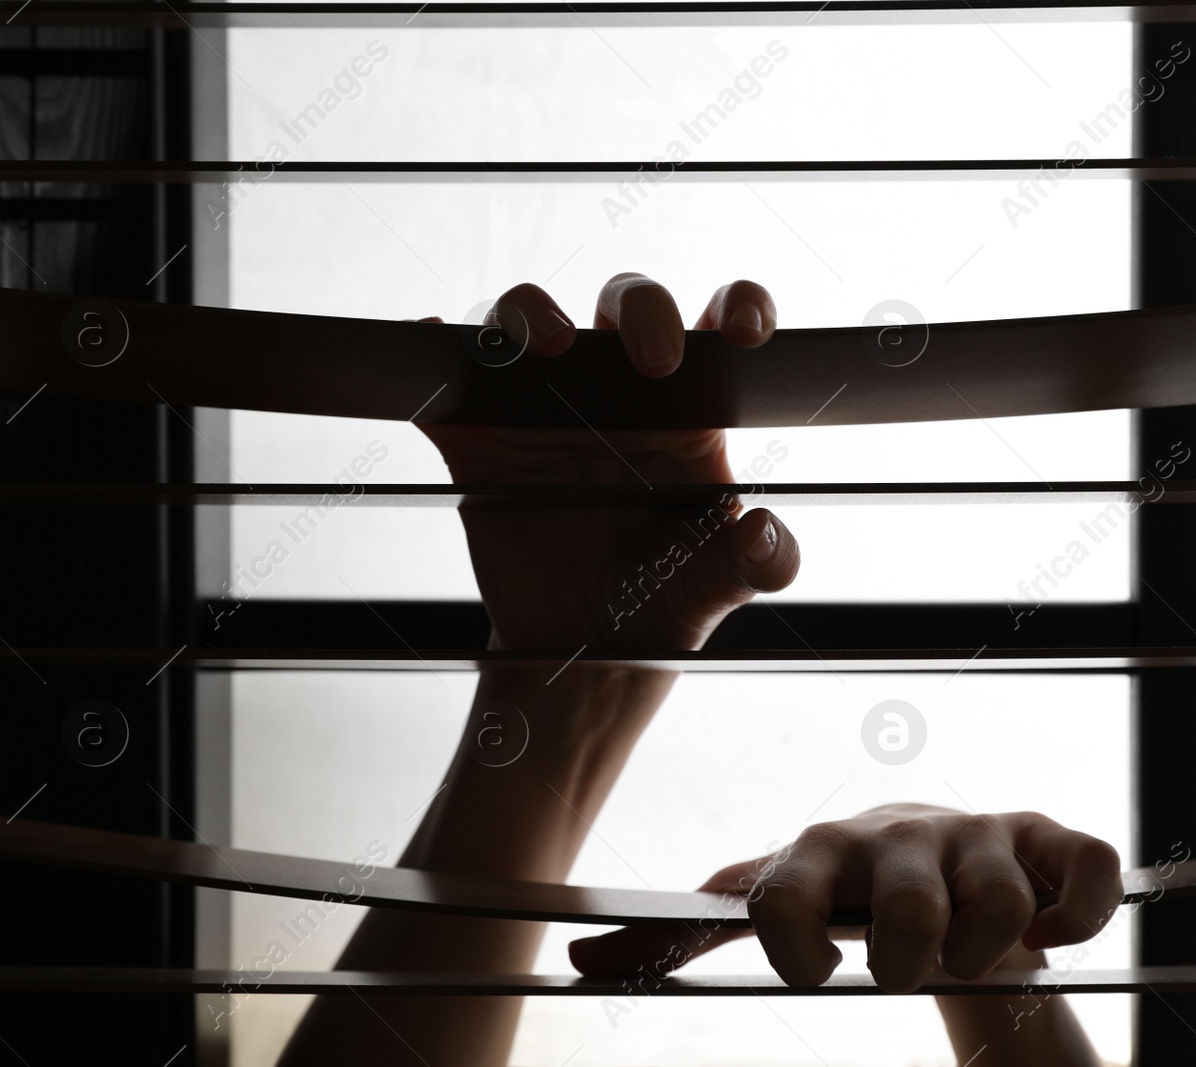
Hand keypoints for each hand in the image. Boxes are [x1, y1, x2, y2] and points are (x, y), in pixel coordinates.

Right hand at [415, 273, 800, 651]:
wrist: (585, 652)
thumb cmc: (664, 602)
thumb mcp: (721, 587)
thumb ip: (762, 562)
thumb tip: (766, 531)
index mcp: (687, 412)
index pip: (717, 332)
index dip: (740, 307)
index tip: (747, 331)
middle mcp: (617, 393)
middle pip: (625, 305)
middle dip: (642, 310)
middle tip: (654, 360)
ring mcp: (543, 410)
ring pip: (527, 321)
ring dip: (529, 313)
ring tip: (545, 348)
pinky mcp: (479, 440)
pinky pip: (450, 382)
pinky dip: (433, 352)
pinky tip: (428, 344)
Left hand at [569, 804, 1122, 994]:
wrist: (939, 870)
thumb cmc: (840, 895)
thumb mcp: (765, 907)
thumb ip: (679, 934)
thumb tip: (575, 966)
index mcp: (816, 853)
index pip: (783, 893)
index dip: (788, 944)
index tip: (811, 974)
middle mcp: (895, 834)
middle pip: (903, 911)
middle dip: (905, 957)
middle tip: (903, 964)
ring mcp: (975, 832)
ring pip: (994, 904)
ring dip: (984, 951)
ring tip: (967, 951)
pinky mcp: (1048, 837)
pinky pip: (1084, 868)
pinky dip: (1080, 913)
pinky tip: (1053, 930)